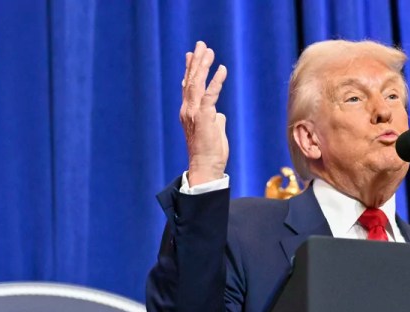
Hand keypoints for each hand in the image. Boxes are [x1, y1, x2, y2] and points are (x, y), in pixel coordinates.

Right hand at [180, 41, 228, 185]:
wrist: (206, 168)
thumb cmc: (210, 153)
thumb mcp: (213, 132)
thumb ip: (214, 119)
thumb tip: (219, 114)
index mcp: (189, 112)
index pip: (188, 87)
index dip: (190, 70)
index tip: (191, 55)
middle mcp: (188, 110)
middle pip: (190, 80)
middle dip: (196, 61)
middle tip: (201, 45)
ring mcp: (194, 113)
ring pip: (197, 84)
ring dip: (203, 66)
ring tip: (209, 51)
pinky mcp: (204, 118)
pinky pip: (210, 95)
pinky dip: (216, 81)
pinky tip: (222, 69)